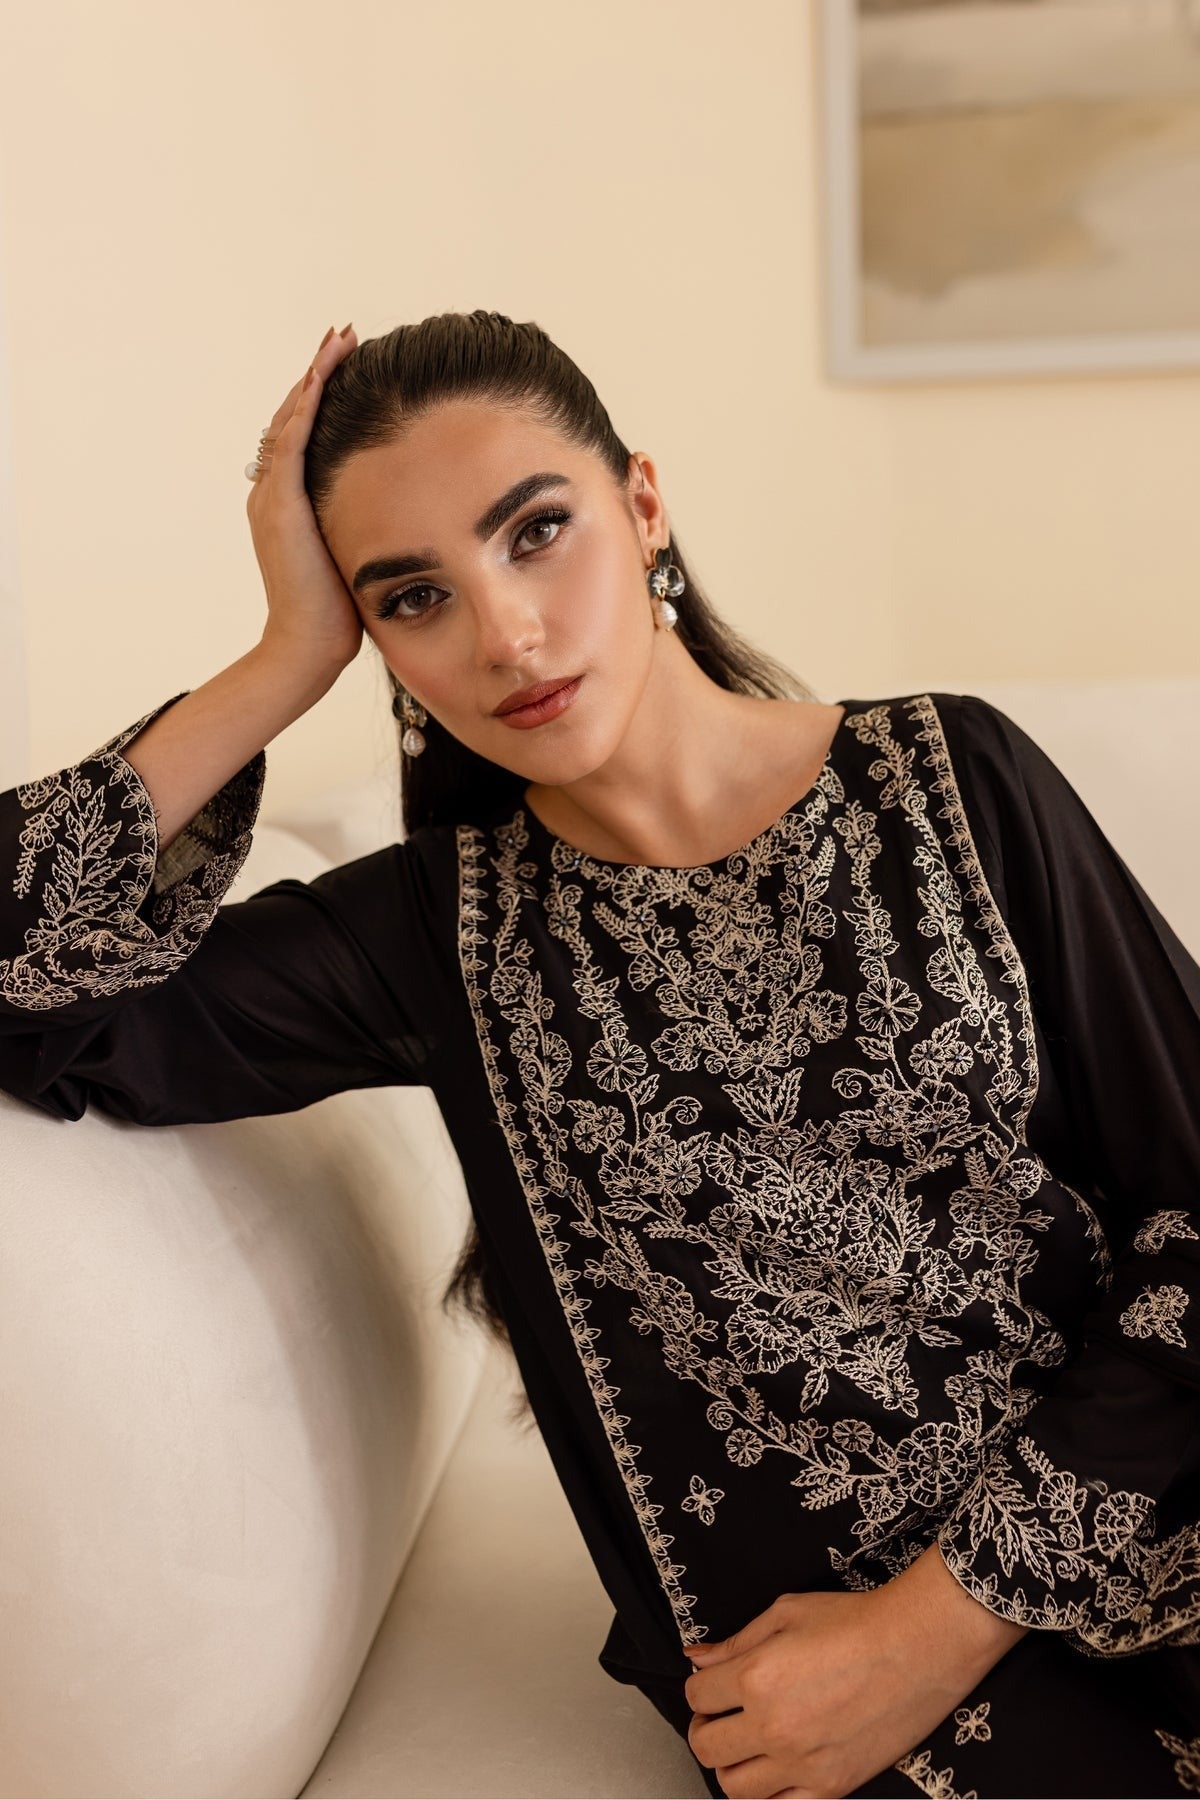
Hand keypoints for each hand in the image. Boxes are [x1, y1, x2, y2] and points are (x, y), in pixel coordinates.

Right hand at [246, 322, 363, 677]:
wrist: (309, 645)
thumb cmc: (339, 613)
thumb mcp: (353, 553)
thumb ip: (362, 523)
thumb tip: (400, 509)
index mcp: (285, 504)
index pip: (302, 437)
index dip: (322, 398)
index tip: (349, 365)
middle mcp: (271, 493)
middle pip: (291, 416)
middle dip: (318, 374)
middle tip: (342, 336)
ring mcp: (271, 497)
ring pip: (289, 419)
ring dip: (314, 376)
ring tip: (336, 340)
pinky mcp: (281, 506)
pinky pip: (290, 441)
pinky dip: (305, 403)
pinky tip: (323, 374)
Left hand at [683, 1543, 1027, 1797]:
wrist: (918, 1646)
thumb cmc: (857, 1622)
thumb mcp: (787, 1612)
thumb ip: (736, 1641)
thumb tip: (697, 1657)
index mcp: (756, 1676)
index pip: (696, 1696)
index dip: (699, 1688)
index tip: (711, 1685)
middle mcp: (773, 1725)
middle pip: (706, 1747)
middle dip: (704, 1728)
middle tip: (718, 1716)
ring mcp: (802, 1763)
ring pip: (734, 1787)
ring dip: (730, 1765)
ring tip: (744, 1744)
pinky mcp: (832, 1786)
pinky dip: (769, 1793)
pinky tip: (776, 1769)